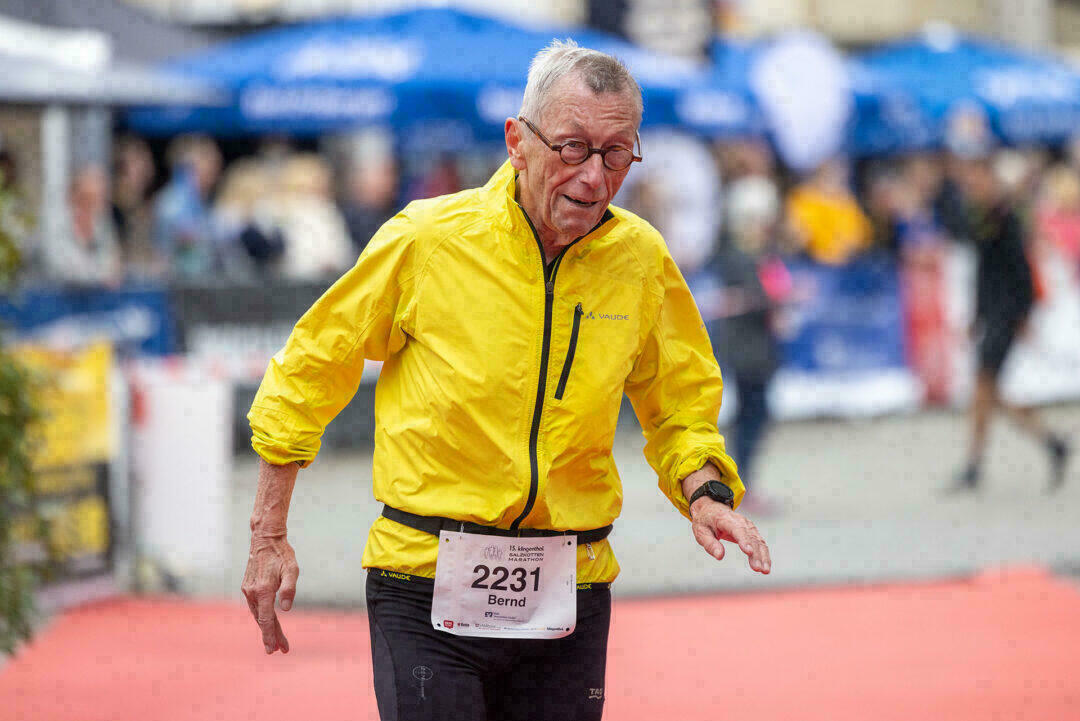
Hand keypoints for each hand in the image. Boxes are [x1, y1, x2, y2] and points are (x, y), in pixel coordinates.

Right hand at [241, 532, 298, 653]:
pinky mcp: (247, 587)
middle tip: (280, 650)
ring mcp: (248, 590)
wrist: (265, 539)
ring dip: (267, 628)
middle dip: (271, 636)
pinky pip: (256, 607)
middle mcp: (252, 592)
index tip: (274, 649)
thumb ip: (289, 589)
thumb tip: (285, 609)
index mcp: (263, 590)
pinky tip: (269, 623)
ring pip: (258, 615)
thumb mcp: (291, 569)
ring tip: (277, 642)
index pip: (267, 619)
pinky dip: (262, 617)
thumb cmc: (282, 553)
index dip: (271, 635)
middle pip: (262, 620)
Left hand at [689, 499, 770, 573]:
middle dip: (756, 554)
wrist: (711, 509)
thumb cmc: (705, 521)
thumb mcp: (700, 532)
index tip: (749, 552)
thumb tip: (720, 556)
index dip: (744, 540)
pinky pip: (760, 543)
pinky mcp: (752, 531)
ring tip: (764, 571)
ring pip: (758, 541)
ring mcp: (748, 526)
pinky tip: (766, 566)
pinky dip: (764, 555)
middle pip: (751, 538)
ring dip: (763, 556)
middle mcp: (740, 521)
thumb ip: (710, 544)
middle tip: (757, 569)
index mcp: (725, 519)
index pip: (737, 529)